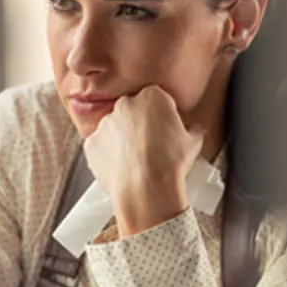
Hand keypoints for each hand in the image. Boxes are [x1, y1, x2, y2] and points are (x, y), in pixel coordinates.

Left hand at [83, 85, 204, 236]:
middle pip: (133, 110)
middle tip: (151, 145)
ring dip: (123, 139)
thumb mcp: (193, 143)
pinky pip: (100, 145)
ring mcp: (105, 123)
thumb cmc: (169, 164)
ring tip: (137, 160)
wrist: (146, 189)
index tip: (165, 128)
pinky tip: (122, 167)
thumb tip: (194, 129)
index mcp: (152, 97)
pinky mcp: (92, 142)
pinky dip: (108, 154)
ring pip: (114, 128)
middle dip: (140, 124)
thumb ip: (192, 129)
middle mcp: (125, 104)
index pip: (157, 99)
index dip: (162, 115)